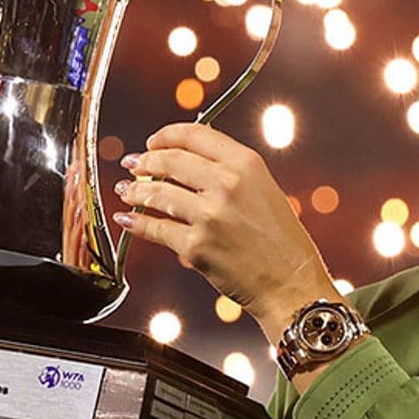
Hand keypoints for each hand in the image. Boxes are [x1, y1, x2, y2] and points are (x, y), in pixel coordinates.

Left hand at [114, 122, 338, 335]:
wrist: (291, 283)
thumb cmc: (282, 241)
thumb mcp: (265, 190)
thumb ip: (231, 171)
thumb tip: (188, 159)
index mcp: (246, 165)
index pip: (195, 135)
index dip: (166, 136)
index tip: (152, 142)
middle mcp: (227, 185)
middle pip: (169, 161)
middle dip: (145, 161)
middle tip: (134, 165)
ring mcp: (209, 216)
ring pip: (157, 193)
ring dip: (135, 191)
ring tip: (127, 191)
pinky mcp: (195, 247)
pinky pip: (156, 229)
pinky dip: (136, 223)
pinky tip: (127, 219)